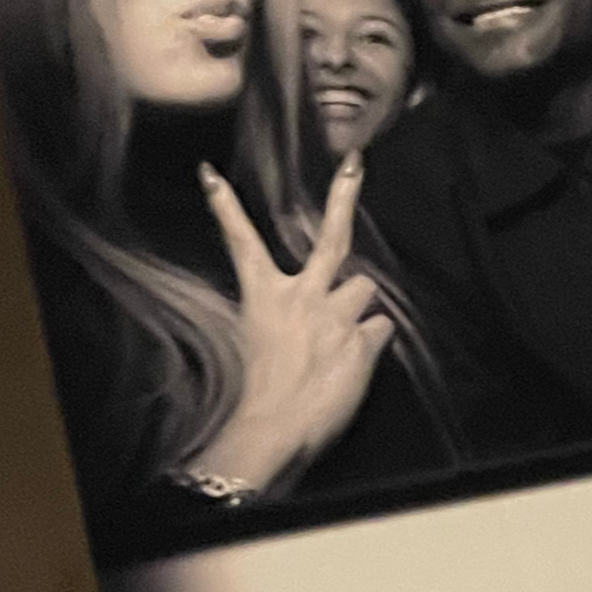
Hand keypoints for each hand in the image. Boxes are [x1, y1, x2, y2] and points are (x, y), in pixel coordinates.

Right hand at [189, 155, 392, 497]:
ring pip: (365, 288)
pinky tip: (354, 362)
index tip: (210, 174)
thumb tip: (317, 310)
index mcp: (263, 297)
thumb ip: (283, 316)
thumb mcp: (255, 343)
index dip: (225, 206)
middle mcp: (302, 297)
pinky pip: (381, 327)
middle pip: (332, 239)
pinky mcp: (363, 339)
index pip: (241, 242)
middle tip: (356, 163)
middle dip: (345, 195)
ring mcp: (336, 315)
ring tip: (343, 338)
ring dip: (361, 306)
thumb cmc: (259, 395)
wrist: (274, 428)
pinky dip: (373, 341)